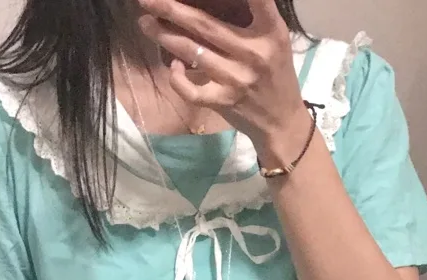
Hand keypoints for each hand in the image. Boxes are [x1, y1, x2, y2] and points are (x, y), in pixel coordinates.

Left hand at [137, 0, 311, 165]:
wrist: (281, 121)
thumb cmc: (275, 74)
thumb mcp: (274, 39)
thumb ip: (255, 16)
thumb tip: (210, 2)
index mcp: (270, 32)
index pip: (257, 0)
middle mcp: (252, 52)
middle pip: (205, 25)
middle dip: (172, 9)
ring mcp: (236, 79)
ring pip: (192, 53)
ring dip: (164, 36)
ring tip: (145, 23)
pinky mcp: (223, 101)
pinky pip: (191, 91)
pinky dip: (177, 79)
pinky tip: (172, 67)